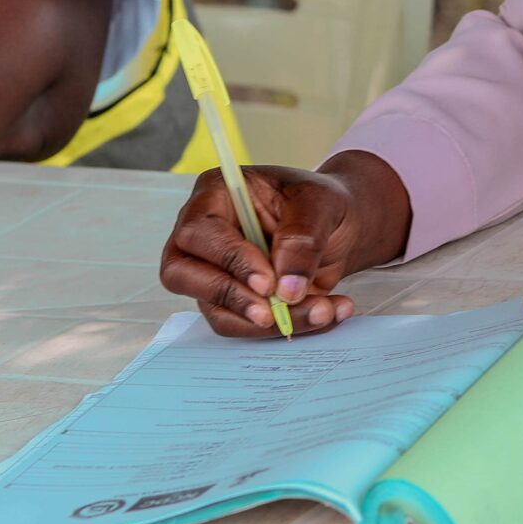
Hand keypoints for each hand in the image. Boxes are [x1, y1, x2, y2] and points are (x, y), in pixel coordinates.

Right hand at [160, 153, 409, 337]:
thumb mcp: (321, 204)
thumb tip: (286, 287)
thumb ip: (303, 237)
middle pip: (182, 275)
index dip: (230, 260)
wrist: (340, 227)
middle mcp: (204, 236)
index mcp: (216, 195)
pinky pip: (244, 326)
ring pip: (217, 311)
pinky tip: (325, 314)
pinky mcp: (233, 303)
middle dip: (232, 299)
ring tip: (322, 311)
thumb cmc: (320, 203)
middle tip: (274, 314)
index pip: (199, 232)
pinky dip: (285, 327)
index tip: (269, 283)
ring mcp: (214, 272)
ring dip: (269, 323)